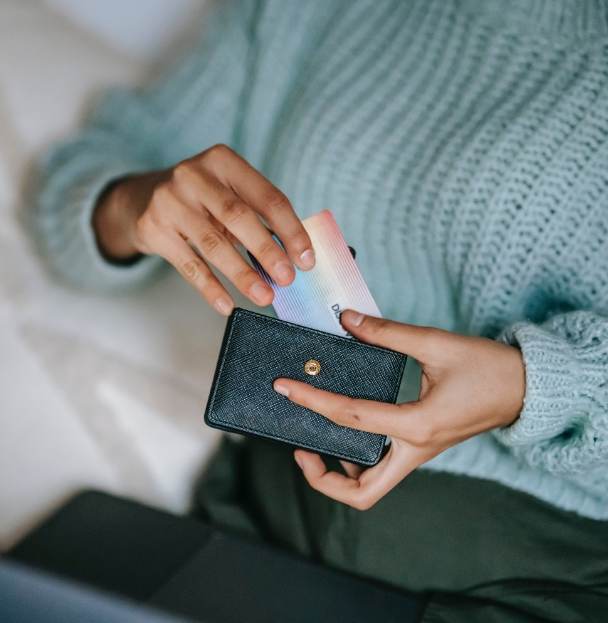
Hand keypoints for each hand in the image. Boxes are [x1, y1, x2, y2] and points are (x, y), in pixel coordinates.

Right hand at [92, 144, 314, 314]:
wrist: (141, 199)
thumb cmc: (200, 201)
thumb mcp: (228, 195)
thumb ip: (258, 218)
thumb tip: (295, 258)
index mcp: (223, 160)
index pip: (267, 196)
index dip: (290, 229)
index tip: (306, 258)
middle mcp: (193, 174)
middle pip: (238, 216)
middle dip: (267, 250)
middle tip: (287, 279)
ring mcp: (169, 200)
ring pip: (213, 243)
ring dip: (242, 274)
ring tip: (263, 296)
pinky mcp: (153, 228)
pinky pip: (188, 264)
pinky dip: (209, 287)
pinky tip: (227, 304)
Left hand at [273, 310, 525, 509]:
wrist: (527, 388)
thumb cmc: (489, 367)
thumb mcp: (437, 343)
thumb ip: (388, 333)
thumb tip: (346, 320)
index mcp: (418, 424)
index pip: (351, 418)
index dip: (312, 400)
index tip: (286, 387)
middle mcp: (416, 449)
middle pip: (361, 491)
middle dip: (323, 478)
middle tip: (299, 448)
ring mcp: (419, 453)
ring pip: (372, 486)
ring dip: (339, 474)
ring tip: (315, 443)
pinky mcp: (421, 447)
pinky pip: (383, 468)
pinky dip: (357, 460)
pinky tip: (346, 430)